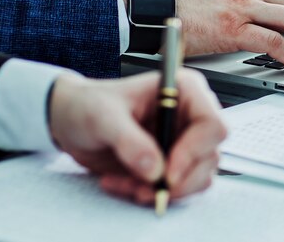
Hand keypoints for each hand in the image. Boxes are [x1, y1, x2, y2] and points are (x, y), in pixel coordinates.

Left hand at [49, 69, 226, 204]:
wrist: (72, 120)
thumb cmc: (89, 104)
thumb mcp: (103, 117)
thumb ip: (128, 140)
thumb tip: (154, 168)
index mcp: (184, 91)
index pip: (211, 124)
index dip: (195, 151)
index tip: (167, 173)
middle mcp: (189, 115)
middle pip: (209, 156)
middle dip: (178, 179)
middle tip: (145, 188)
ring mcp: (184, 141)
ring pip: (197, 177)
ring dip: (163, 190)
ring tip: (126, 184)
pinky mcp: (172, 162)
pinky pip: (178, 188)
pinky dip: (153, 193)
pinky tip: (125, 184)